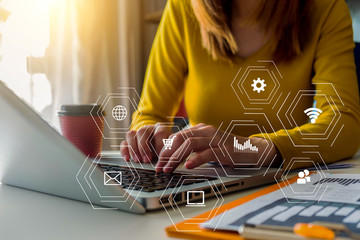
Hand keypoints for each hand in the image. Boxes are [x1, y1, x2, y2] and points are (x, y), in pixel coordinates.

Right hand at [120, 123, 171, 162]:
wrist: (159, 144)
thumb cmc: (166, 147)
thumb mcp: (170, 148)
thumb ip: (168, 152)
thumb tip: (165, 161)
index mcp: (160, 128)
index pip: (159, 133)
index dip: (159, 145)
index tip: (160, 156)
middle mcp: (148, 128)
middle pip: (142, 132)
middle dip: (144, 147)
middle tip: (147, 159)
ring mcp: (137, 133)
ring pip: (131, 135)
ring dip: (133, 148)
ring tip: (137, 160)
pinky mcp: (130, 140)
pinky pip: (124, 142)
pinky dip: (124, 151)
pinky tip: (127, 159)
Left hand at [155, 123, 279, 172]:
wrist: (251, 149)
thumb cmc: (227, 149)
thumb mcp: (207, 145)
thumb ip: (193, 147)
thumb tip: (174, 155)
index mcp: (200, 129)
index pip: (177, 136)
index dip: (165, 149)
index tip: (158, 162)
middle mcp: (206, 131)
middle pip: (179, 139)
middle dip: (167, 153)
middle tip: (160, 166)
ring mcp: (215, 139)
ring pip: (189, 144)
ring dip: (176, 157)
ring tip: (169, 168)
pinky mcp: (224, 150)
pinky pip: (207, 153)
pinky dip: (196, 160)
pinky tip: (188, 166)